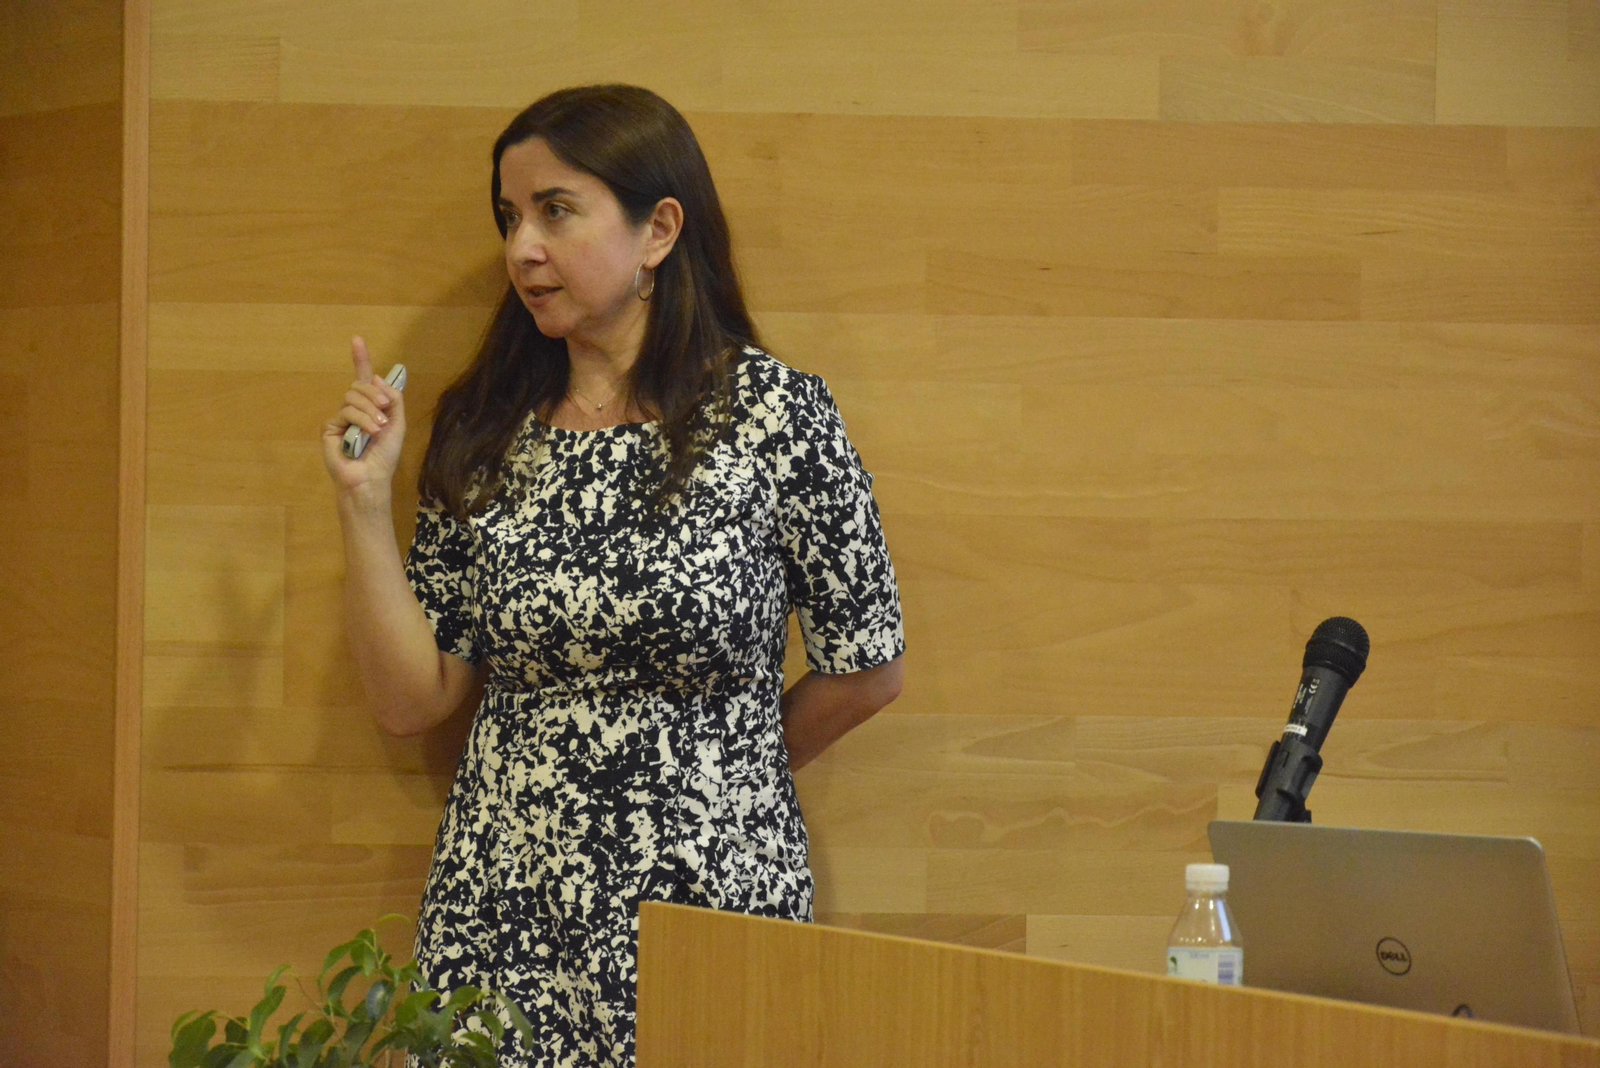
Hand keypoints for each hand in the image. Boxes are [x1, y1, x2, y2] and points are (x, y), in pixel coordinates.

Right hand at [322, 336, 406, 495]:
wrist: (372, 478)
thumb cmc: (385, 455)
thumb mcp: (398, 423)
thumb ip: (393, 398)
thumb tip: (377, 377)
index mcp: (370, 406)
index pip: (364, 378)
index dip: (360, 358)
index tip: (357, 339)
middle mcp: (354, 409)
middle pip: (360, 385)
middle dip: (375, 395)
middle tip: (385, 409)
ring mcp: (340, 417)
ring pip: (352, 396)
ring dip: (370, 410)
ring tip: (378, 429)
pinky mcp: (329, 427)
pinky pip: (345, 412)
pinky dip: (361, 420)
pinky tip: (368, 434)